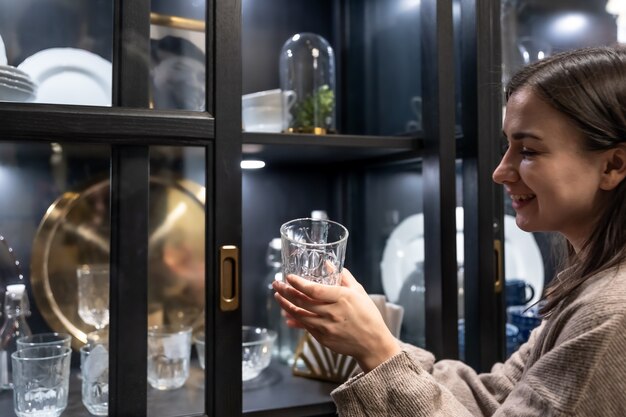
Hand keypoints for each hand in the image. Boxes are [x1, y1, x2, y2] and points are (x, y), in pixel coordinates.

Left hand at [272, 268, 400, 371]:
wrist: (372, 343)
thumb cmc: (367, 314)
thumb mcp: (358, 291)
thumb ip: (343, 276)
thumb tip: (328, 263)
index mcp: (342, 298)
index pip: (314, 290)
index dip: (298, 283)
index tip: (288, 277)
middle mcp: (332, 313)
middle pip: (302, 301)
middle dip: (286, 291)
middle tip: (276, 283)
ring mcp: (326, 327)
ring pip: (299, 314)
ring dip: (285, 305)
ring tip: (278, 296)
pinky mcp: (323, 338)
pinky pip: (304, 327)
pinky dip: (293, 319)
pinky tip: (287, 313)